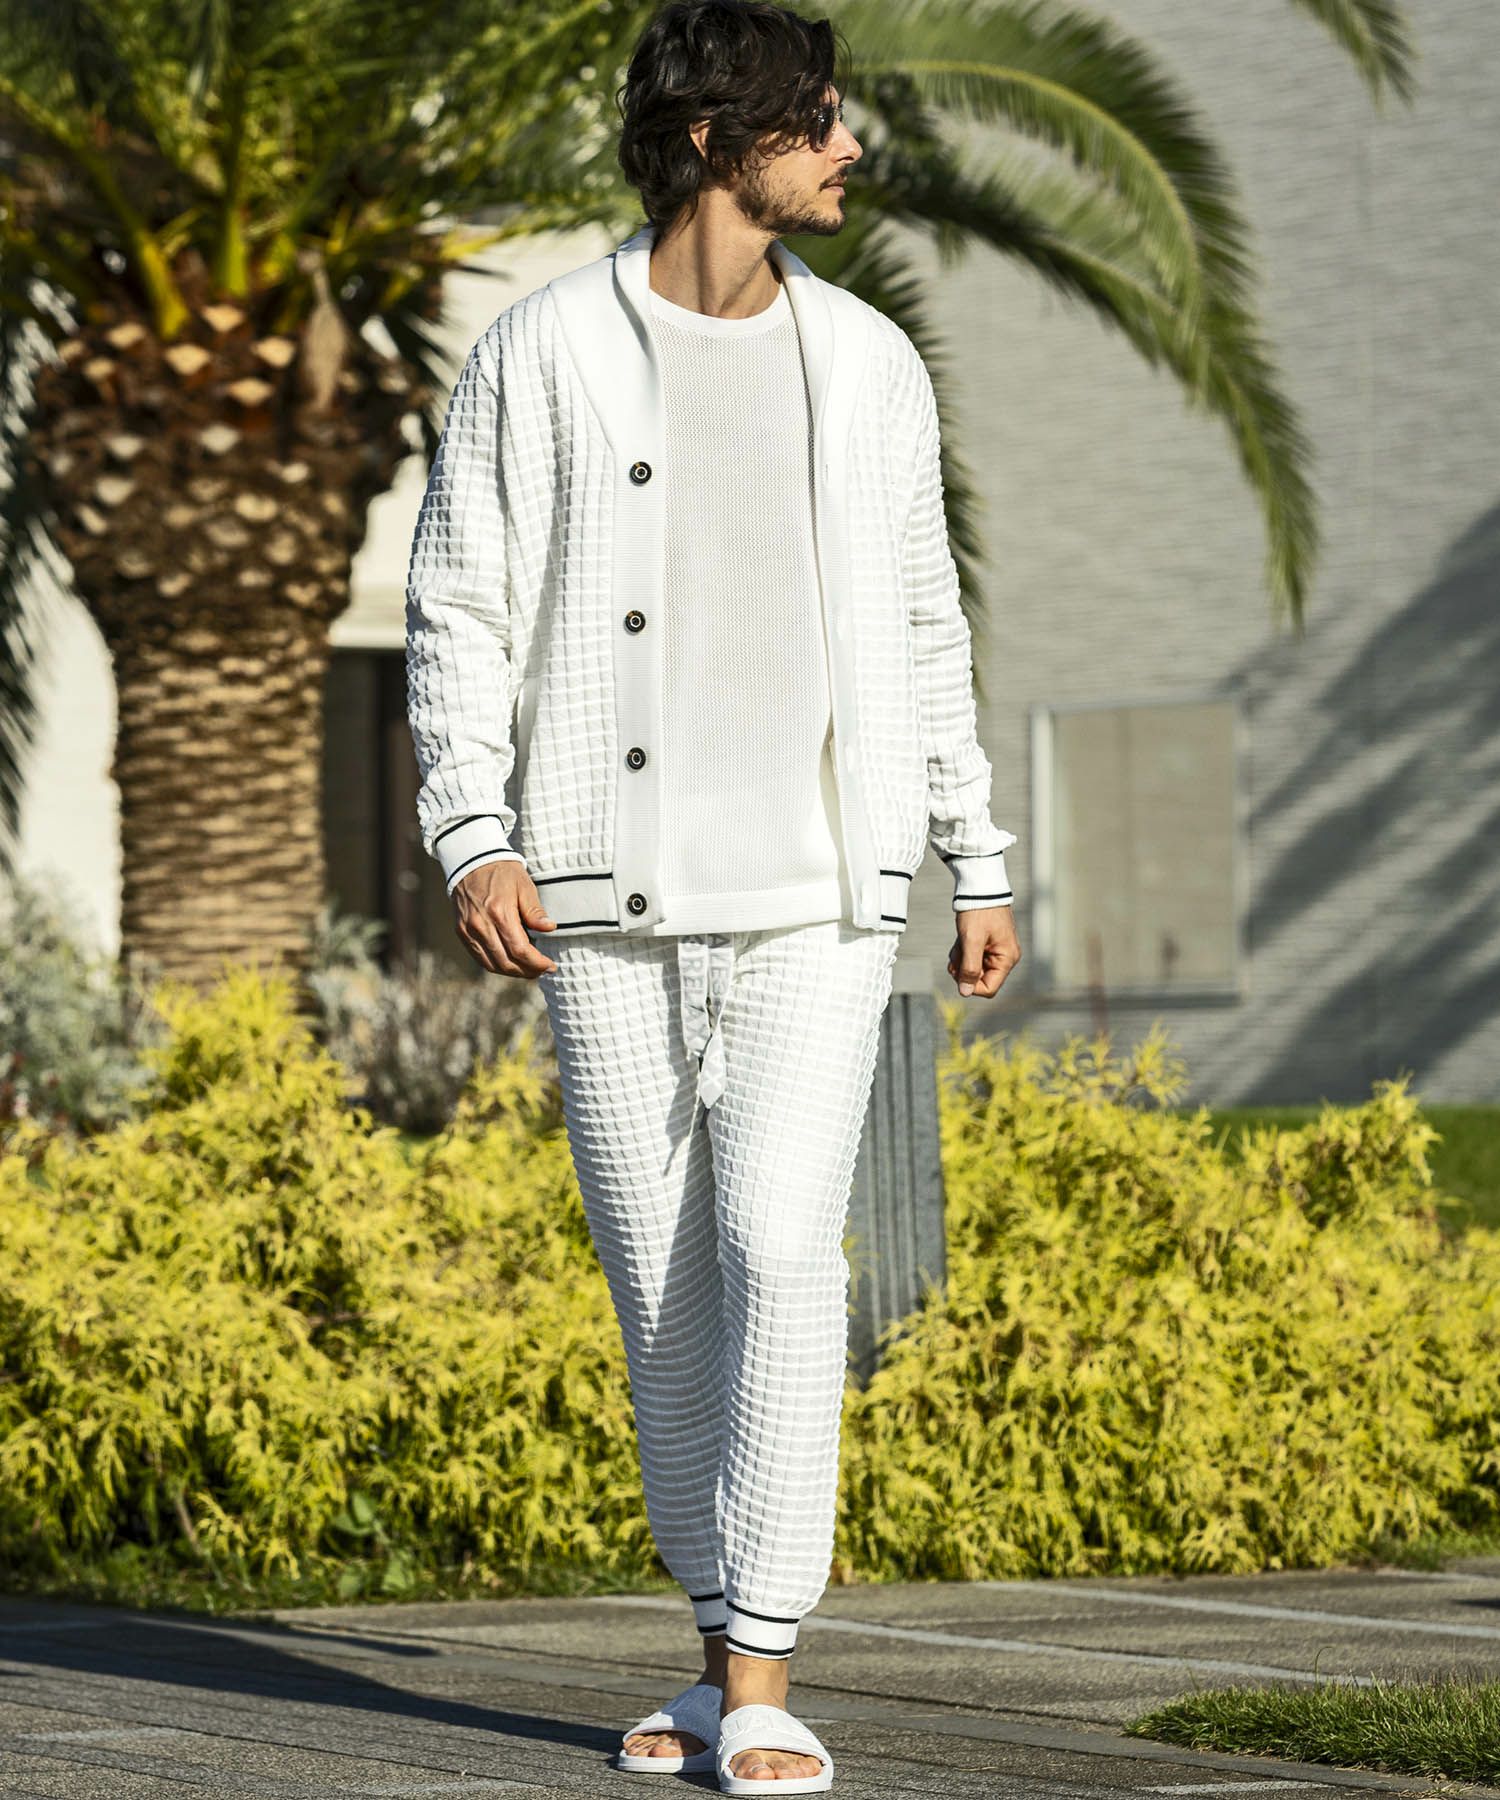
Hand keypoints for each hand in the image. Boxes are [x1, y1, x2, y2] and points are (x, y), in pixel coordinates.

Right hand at [452, 860, 557, 978]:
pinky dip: (495, 965)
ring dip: (512, 972)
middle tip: (542, 970)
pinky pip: (479, 957)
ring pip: (492, 964)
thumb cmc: (502, 872)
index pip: (520, 950)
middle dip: (527, 971)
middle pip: (506, 962)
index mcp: (500, 913)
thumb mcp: (524, 886)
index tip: (551, 966)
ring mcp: (468, 930)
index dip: (537, 963)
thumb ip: (535, 911)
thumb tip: (549, 928)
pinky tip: (509, 963)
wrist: (471, 860)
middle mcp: (481, 925)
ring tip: (528, 970)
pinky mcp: (461, 931)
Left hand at [947, 905, 1020, 997]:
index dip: (970, 984)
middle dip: (964, 969)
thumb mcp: (971, 940)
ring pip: (973, 968)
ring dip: (961, 959)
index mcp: (1007, 958)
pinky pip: (972, 957)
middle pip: (980, 979)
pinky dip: (963, 951)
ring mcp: (997, 950)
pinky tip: (960, 939)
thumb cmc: (978, 911)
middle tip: (957, 953)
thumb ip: (969, 968)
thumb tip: (965, 993)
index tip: (958, 970)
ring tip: (960, 942)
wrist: (980, 887)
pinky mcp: (987, 944)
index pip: (989, 988)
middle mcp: (1005, 957)